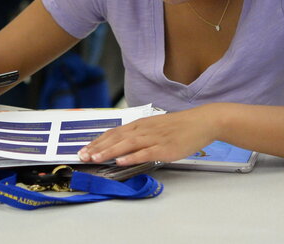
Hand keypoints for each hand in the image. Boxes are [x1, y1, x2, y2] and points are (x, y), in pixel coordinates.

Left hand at [77, 107, 217, 165]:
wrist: (201, 122)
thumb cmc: (179, 126)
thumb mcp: (155, 127)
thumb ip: (140, 135)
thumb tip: (123, 145)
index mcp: (140, 124)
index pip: (114, 132)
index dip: (98, 141)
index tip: (85, 149)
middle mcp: (144, 129)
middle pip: (116, 138)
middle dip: (97, 147)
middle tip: (82, 156)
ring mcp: (154, 138)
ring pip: (127, 144)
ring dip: (109, 151)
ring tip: (95, 158)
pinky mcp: (164, 148)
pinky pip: (145, 152)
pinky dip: (131, 157)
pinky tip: (121, 161)